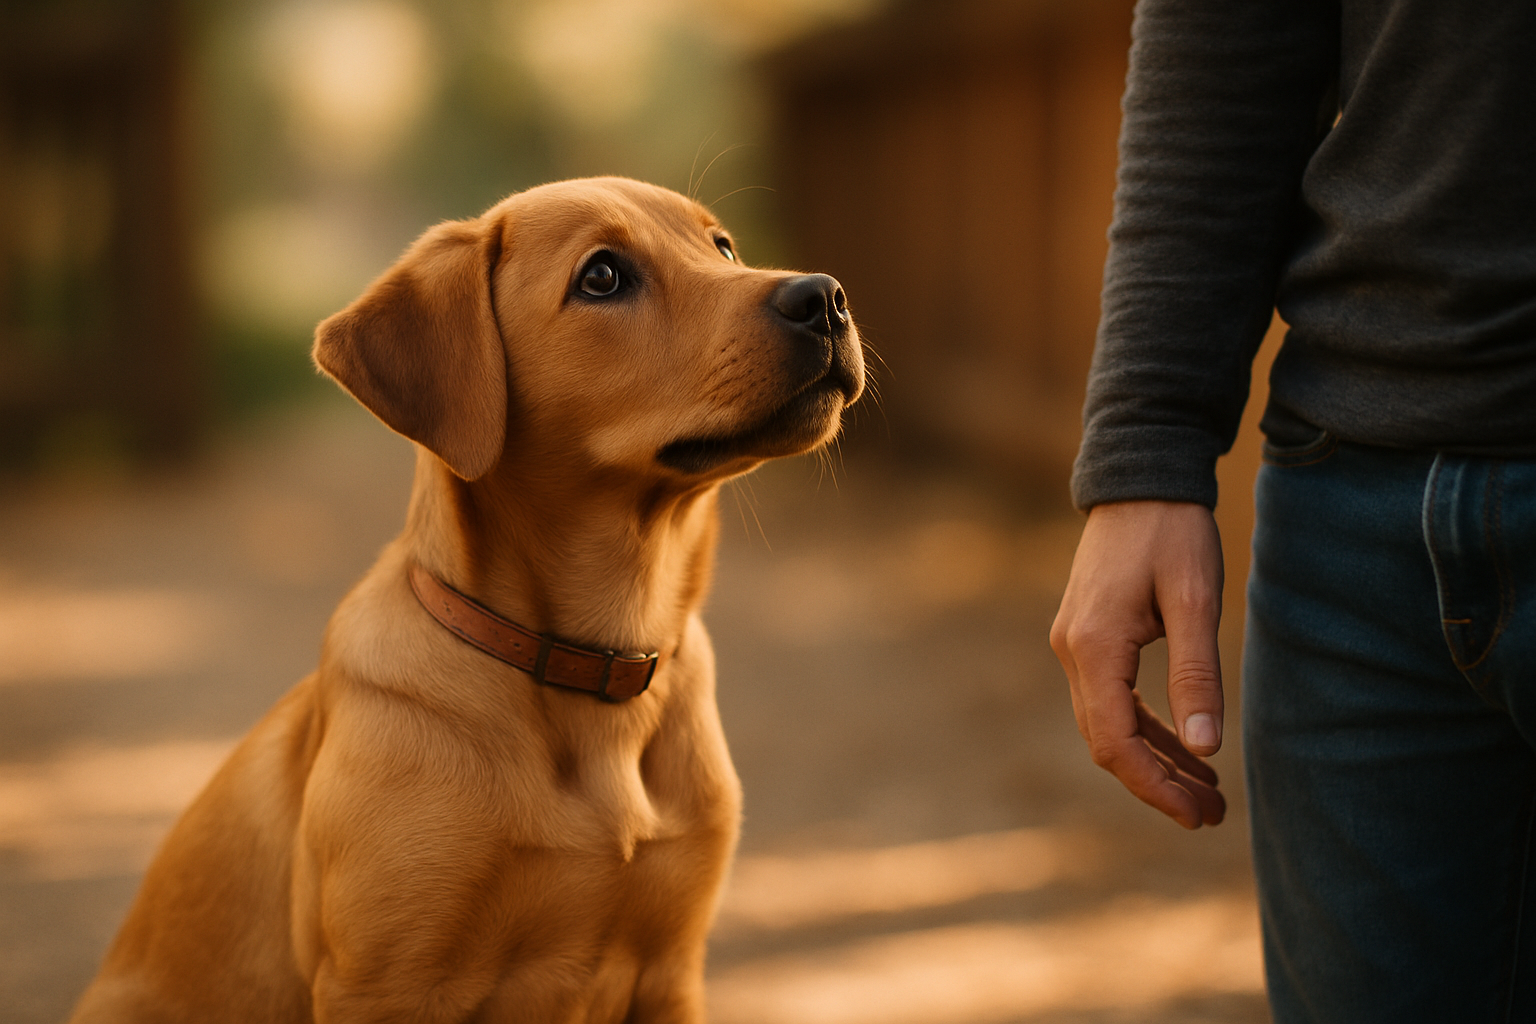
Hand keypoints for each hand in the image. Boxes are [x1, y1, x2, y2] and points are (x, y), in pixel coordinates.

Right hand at [1049, 500, 1226, 827]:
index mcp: (1094, 648)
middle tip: (1213, 814)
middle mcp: (1072, 652)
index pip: (1115, 741)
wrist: (1139, 478)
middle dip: (1158, 783)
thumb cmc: (1172, 532)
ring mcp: (1074, 645)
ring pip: (1109, 724)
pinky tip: (1184, 745)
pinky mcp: (1087, 637)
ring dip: (1155, 760)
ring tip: (1208, 792)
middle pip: (1107, 742)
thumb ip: (1196, 675)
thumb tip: (1205, 750)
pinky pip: (1111, 699)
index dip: (1154, 786)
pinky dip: (1146, 728)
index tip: (1197, 815)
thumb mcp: (1195, 600)